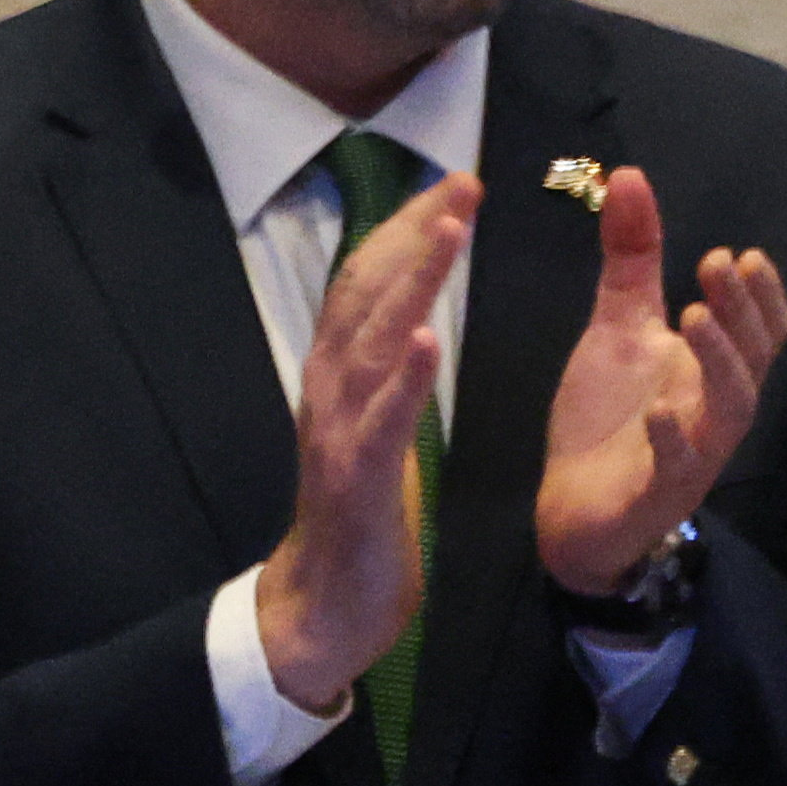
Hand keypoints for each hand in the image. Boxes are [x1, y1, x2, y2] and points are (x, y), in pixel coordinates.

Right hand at [258, 171, 480, 711]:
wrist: (324, 604)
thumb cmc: (360, 516)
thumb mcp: (375, 427)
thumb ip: (384, 374)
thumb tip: (408, 318)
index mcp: (338, 375)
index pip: (368, 284)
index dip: (407, 229)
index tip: (452, 182)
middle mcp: (328, 389)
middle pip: (367, 295)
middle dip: (414, 233)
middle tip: (463, 181)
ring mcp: (337, 431)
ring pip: (372, 343)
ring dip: (411, 285)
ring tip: (448, 232)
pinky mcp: (357, 479)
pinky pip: (381, 423)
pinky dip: (401, 380)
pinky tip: (424, 340)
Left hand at [537, 166, 786, 593]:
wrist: (573, 508)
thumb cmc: (609, 416)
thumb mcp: (618, 328)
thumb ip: (631, 260)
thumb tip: (632, 175)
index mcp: (712, 370)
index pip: (759, 328)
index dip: (759, 294)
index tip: (740, 254)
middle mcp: (714, 409)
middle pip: (750, 357)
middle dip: (740, 310)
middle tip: (718, 264)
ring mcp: (692, 452)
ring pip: (728, 407)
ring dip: (718, 360)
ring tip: (694, 317)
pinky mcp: (656, 491)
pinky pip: (676, 465)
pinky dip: (672, 437)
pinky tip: (658, 410)